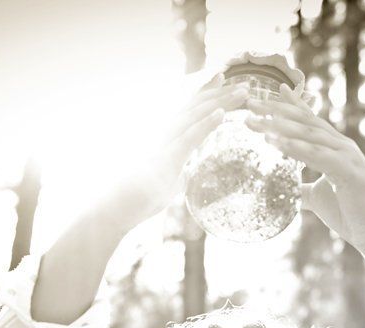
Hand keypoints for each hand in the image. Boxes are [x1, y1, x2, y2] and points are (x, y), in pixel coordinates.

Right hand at [115, 75, 249, 229]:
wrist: (118, 209)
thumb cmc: (139, 199)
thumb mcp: (167, 184)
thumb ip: (178, 173)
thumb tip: (187, 171)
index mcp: (168, 140)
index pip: (191, 112)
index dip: (208, 95)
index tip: (224, 80)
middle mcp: (166, 135)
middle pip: (196, 108)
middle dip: (221, 94)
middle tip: (246, 85)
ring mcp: (165, 144)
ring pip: (195, 116)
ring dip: (220, 102)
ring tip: (242, 93)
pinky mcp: (166, 159)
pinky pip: (189, 138)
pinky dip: (206, 124)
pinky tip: (221, 113)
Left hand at [245, 84, 364, 248]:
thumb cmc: (351, 215)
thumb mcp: (317, 197)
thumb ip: (301, 188)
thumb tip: (280, 188)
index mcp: (336, 148)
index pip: (309, 120)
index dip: (288, 105)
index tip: (264, 95)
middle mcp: (342, 146)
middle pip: (305, 121)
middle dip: (276, 111)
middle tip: (249, 104)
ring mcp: (347, 156)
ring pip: (310, 134)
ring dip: (280, 126)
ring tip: (255, 122)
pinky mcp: (349, 172)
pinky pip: (318, 156)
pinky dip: (296, 147)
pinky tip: (275, 143)